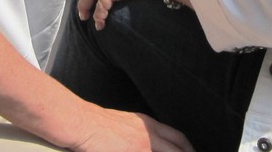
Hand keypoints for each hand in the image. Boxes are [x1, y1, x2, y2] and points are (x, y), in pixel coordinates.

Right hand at [70, 109, 193, 151]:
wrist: (83, 123)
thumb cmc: (99, 124)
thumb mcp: (127, 123)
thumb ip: (141, 133)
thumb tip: (150, 145)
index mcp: (148, 125)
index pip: (177, 137)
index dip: (188, 148)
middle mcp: (149, 135)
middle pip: (177, 149)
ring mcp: (141, 147)